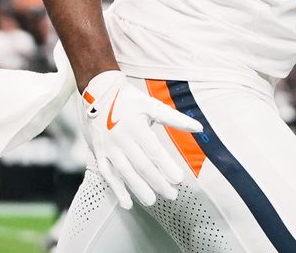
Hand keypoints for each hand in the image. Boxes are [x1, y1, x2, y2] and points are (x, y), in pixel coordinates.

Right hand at [79, 70, 202, 209]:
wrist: (97, 93)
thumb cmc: (128, 100)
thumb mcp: (152, 105)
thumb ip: (175, 118)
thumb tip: (198, 127)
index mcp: (135, 126)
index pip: (153, 151)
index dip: (166, 166)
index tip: (179, 179)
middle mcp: (121, 139)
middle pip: (141, 165)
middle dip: (157, 182)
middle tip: (172, 194)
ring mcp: (108, 148)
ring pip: (125, 173)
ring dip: (138, 189)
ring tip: (152, 201)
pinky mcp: (99, 153)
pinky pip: (108, 175)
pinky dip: (117, 190)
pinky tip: (127, 202)